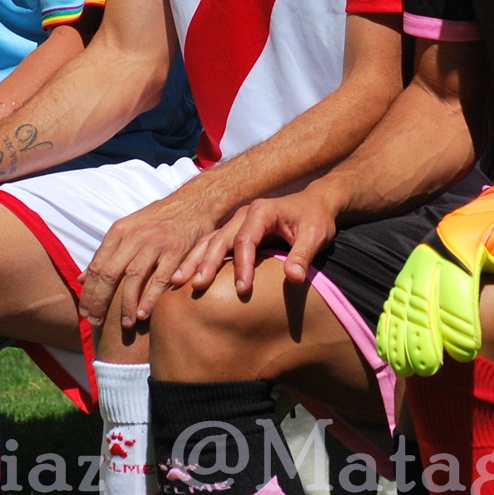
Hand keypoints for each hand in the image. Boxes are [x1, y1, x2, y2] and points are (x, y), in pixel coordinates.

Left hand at [81, 195, 218, 328]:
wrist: (194, 202)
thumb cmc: (158, 220)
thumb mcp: (128, 230)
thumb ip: (106, 254)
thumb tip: (81, 278)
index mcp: (119, 231)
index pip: (97, 267)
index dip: (89, 293)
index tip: (86, 312)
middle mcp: (135, 236)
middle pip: (110, 274)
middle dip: (101, 302)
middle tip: (97, 322)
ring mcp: (156, 243)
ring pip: (133, 279)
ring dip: (126, 305)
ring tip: (124, 323)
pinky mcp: (177, 250)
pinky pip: (160, 279)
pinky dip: (150, 299)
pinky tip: (144, 314)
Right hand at [175, 188, 339, 298]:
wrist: (315, 204)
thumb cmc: (316, 219)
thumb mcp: (316, 235)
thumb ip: (303, 255)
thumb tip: (293, 278)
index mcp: (261, 211)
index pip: (245, 240)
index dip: (242, 265)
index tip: (242, 289)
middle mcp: (243, 215)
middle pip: (220, 239)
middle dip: (207, 263)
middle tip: (196, 286)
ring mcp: (236, 223)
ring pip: (210, 242)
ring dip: (194, 261)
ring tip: (178, 282)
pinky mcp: (234, 232)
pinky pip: (212, 245)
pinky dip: (198, 259)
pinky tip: (185, 276)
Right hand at [375, 171, 493, 376]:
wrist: (487, 210)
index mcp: (462, 249)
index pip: (458, 291)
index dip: (460, 323)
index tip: (469, 352)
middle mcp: (432, 257)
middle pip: (424, 302)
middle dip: (426, 338)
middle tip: (431, 368)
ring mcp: (415, 266)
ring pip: (404, 306)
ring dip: (403, 339)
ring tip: (407, 368)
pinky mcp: (406, 275)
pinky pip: (393, 304)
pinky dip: (389, 329)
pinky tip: (388, 353)